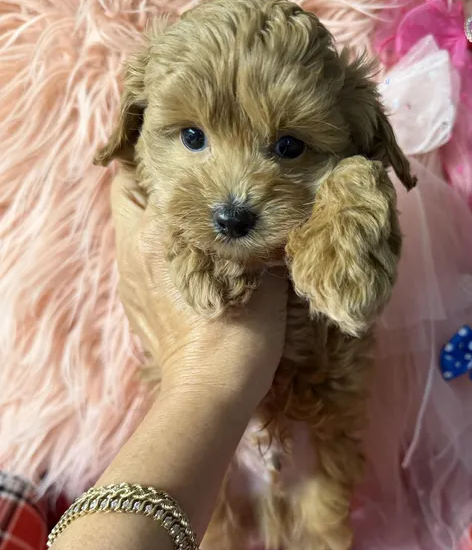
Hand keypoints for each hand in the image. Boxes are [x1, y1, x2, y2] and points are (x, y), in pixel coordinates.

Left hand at [110, 168, 287, 406]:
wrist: (212, 392)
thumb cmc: (240, 333)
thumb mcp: (263, 275)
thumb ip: (258, 235)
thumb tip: (269, 212)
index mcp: (158, 234)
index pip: (141, 173)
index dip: (166, 159)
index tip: (195, 157)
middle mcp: (134, 250)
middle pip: (125, 194)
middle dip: (152, 182)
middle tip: (190, 183)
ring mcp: (130, 280)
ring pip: (129, 228)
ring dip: (154, 217)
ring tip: (190, 218)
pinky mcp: (134, 305)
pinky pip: (136, 260)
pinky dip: (154, 250)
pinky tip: (184, 260)